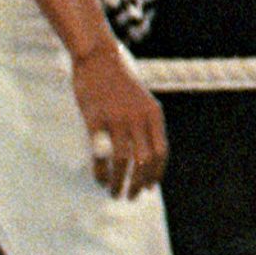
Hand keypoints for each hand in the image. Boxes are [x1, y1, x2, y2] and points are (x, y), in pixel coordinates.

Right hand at [73, 49, 168, 197]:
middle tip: (130, 197)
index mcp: (153, 114)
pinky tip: (99, 180)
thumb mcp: (141, 101)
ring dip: (120, 182)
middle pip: (144, 161)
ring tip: (114, 193)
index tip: (148, 188)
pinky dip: (101, 171)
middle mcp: (138, 118)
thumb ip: (145, 125)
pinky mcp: (95, 119)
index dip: (156, 174)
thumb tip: (144, 156)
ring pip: (123, 161)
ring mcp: (116, 118)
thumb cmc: (119, 82)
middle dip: (138, 183)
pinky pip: (100, 153)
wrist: (98, 57)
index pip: (161, 152)